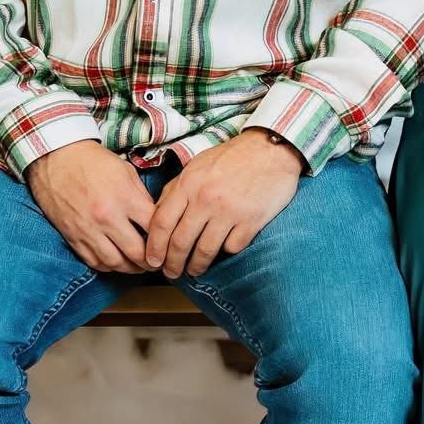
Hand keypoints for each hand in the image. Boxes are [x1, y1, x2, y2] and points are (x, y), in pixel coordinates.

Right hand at [26, 141, 154, 272]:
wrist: (57, 159)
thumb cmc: (93, 162)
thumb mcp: (126, 171)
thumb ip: (141, 197)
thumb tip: (153, 218)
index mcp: (124, 198)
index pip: (154, 227)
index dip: (165, 236)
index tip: (169, 241)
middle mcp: (107, 218)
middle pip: (137, 252)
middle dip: (152, 261)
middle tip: (158, 262)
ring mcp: (89, 230)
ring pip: (116, 263)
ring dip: (131, 268)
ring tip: (139, 266)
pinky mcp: (73, 237)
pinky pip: (94, 262)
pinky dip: (109, 266)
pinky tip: (117, 262)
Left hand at [144, 129, 304, 277]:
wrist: (270, 150)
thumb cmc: (231, 158)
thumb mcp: (197, 166)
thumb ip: (176, 189)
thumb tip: (157, 215)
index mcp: (189, 184)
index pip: (161, 223)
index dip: (154, 247)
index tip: (152, 261)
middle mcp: (206, 199)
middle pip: (180, 242)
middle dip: (172, 264)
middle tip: (171, 273)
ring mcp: (229, 211)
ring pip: (204, 251)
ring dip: (196, 266)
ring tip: (194, 270)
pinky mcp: (251, 221)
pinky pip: (231, 247)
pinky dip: (226, 252)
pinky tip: (223, 250)